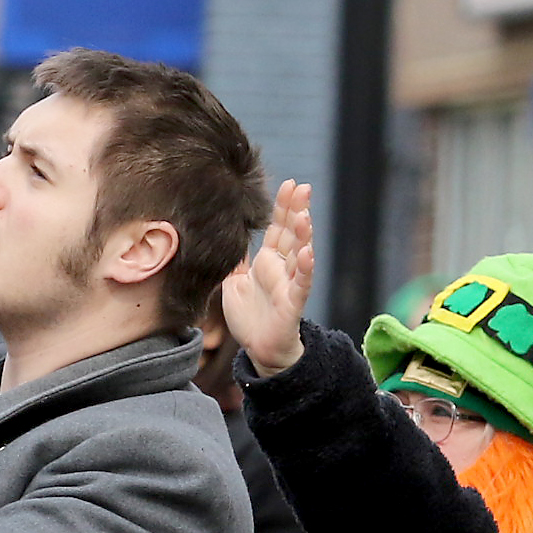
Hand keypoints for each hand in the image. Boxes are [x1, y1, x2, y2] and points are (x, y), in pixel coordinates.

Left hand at [221, 180, 314, 378]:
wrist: (258, 348)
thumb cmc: (249, 316)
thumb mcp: (233, 282)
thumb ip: (234, 260)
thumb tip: (225, 236)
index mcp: (268, 261)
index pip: (278, 227)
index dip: (283, 206)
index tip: (289, 183)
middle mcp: (282, 268)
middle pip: (292, 234)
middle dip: (297, 210)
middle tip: (302, 187)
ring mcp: (289, 284)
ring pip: (299, 255)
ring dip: (303, 235)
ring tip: (304, 214)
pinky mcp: (293, 302)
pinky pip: (301, 283)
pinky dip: (304, 268)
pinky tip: (306, 252)